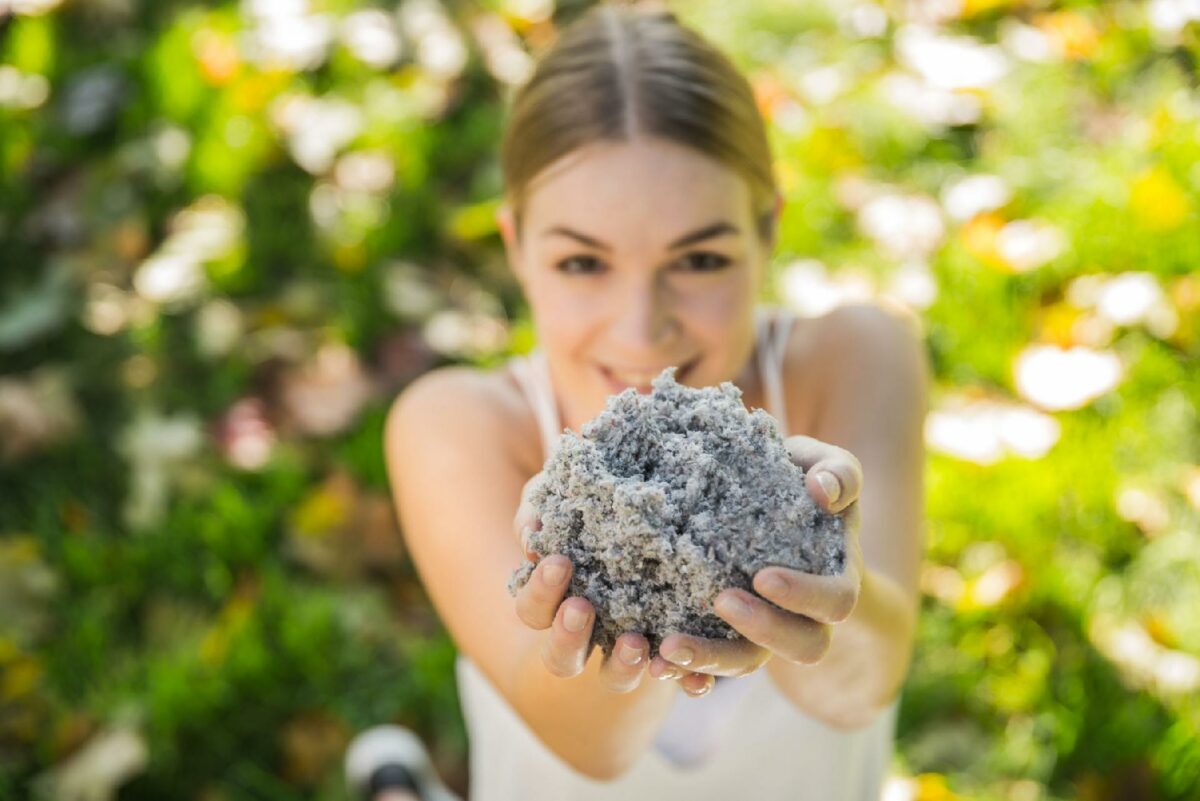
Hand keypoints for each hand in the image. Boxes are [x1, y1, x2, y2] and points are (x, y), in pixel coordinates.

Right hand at [511, 473, 716, 696]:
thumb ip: (539, 510)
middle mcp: (586, 637)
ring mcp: (627, 649)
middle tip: (581, 607)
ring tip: (635, 642)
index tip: (558, 562)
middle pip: (561, 658)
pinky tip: (698, 678)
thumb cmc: (592, 507)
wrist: (655, 515)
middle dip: (567, 636)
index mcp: (554, 605)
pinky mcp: (671, 652)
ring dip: (622, 666)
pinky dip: (687, 682)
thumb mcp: (562, 500)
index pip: (532, 610)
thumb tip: (532, 535)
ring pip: (616, 678)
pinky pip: (678, 677)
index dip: (539, 592)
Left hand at [658, 435, 864, 678]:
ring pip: (749, 663)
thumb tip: (822, 491)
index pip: (836, 601)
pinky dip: (687, 673)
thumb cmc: (797, 479)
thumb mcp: (820, 465)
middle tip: (719, 601)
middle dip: (761, 631)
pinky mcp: (727, 637)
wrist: (760, 498)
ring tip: (669, 646)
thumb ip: (837, 472)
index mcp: (836, 578)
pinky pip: (712, 668)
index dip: (804, 596)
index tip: (763, 576)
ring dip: (712, 660)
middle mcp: (807, 616)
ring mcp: (765, 631)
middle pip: (801, 647)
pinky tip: (656, 663)